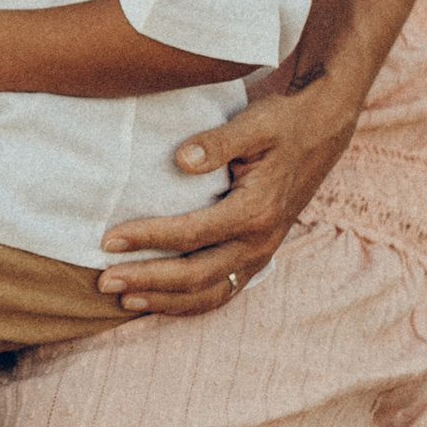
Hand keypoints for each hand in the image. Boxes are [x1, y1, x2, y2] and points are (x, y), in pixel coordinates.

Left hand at [96, 67, 359, 314]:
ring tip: (124, 298)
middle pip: (197, 275)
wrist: (322, 131)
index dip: (148, 238)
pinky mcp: (258, 256)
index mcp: (256, 210)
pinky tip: (158, 301)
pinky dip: (188, 303)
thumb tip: (181, 160)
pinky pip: (222, 292)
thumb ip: (219, 142)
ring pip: (209, 293)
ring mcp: (261, 254)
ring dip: (165, 300)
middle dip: (148, 280)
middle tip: (104, 280)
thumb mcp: (255, 122)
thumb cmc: (284, 123)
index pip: (191, 234)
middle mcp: (260, 241)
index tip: (109, 238)